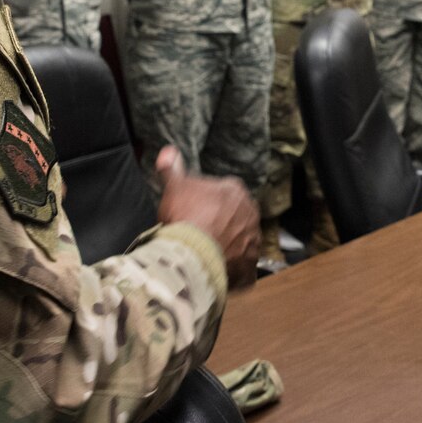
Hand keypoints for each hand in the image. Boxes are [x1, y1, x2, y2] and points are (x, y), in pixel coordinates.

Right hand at [154, 146, 257, 288]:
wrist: (194, 255)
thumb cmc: (186, 216)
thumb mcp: (174, 188)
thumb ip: (173, 170)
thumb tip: (168, 151)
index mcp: (236, 191)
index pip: (224, 191)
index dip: (208, 200)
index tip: (194, 209)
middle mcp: (251, 214)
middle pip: (235, 216)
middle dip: (222, 222)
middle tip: (200, 231)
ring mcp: (252, 242)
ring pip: (240, 241)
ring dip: (229, 245)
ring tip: (206, 252)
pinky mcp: (250, 266)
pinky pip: (242, 267)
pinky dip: (233, 269)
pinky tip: (217, 270)